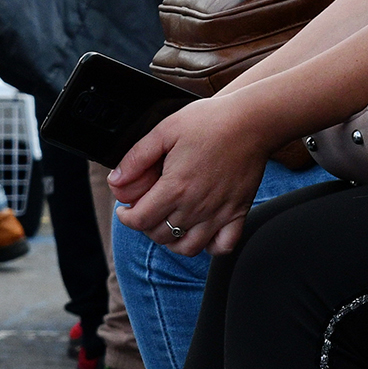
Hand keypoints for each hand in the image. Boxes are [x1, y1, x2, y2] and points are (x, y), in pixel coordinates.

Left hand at [107, 96, 273, 255]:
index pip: (140, 220)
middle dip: (146, 225)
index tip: (125, 208)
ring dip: (172, 240)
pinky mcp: (238, 213)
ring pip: (187, 247)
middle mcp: (196, 206)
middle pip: (160, 235)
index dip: (126, 217)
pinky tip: (201, 231)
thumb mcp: (165, 130)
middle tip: (147, 209)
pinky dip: (210, 247)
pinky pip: (222, 246)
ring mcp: (218, 213)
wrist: (251, 121)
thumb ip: (137, 157)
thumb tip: (116, 180)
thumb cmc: (209, 122)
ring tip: (169, 223)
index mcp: (175, 187)